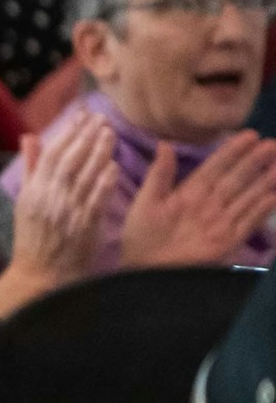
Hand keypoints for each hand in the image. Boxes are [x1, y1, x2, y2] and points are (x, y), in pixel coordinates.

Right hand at [0, 113, 117, 316]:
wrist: (41, 276)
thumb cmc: (33, 239)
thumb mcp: (25, 201)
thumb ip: (31, 168)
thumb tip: (30, 137)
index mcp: (33, 191)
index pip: (51, 155)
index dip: (67, 133)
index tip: (81, 116)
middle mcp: (49, 198)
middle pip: (69, 160)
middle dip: (85, 137)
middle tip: (101, 117)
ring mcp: (68, 212)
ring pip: (84, 176)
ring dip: (98, 153)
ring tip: (110, 133)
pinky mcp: (85, 226)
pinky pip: (96, 200)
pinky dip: (104, 182)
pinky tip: (113, 167)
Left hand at [120, 131, 275, 268]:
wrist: (142, 268)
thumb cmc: (141, 235)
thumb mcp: (146, 201)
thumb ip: (159, 174)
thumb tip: (165, 144)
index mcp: (190, 192)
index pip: (215, 167)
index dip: (232, 151)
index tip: (249, 135)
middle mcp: (209, 204)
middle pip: (237, 179)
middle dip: (255, 161)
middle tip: (273, 144)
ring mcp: (220, 222)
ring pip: (247, 197)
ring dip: (265, 181)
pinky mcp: (227, 241)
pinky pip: (248, 222)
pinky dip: (262, 209)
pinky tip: (275, 196)